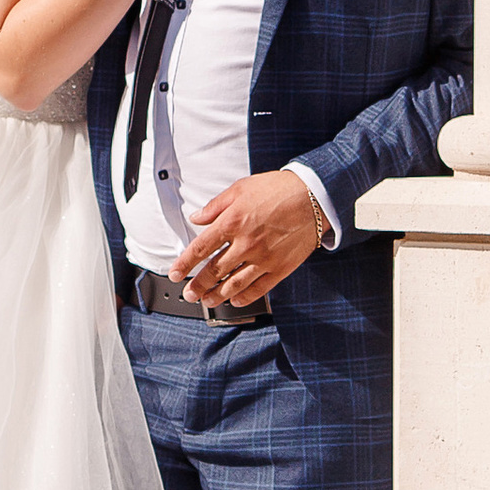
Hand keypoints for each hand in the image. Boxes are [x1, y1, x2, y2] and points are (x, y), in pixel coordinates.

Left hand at [173, 171, 327, 307]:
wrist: (314, 197)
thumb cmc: (278, 189)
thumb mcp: (241, 188)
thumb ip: (216, 206)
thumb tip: (197, 218)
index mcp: (232, 222)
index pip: (200, 248)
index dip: (184, 263)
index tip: (175, 273)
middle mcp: (246, 243)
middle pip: (214, 271)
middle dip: (198, 286)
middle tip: (188, 294)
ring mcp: (264, 258)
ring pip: (234, 284)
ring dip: (217, 296)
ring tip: (207, 301)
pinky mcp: (281, 268)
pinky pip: (259, 288)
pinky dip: (244, 298)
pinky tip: (235, 301)